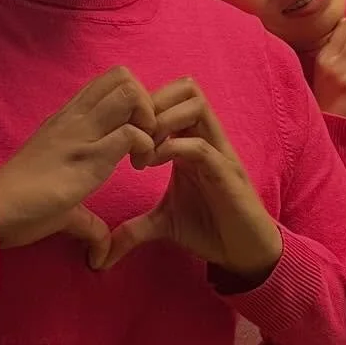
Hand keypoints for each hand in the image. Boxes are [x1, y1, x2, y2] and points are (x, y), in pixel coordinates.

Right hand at [0, 66, 155, 264]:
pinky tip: (140, 169)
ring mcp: (81, 134)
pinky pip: (132, 133)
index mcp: (68, 121)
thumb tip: (100, 252)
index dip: (134, 102)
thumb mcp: (64, 205)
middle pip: (123, 77)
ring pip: (130, 95)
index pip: (107, 83)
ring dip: (149, 121)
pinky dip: (147, 146)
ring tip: (144, 154)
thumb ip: (87, 221)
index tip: (137, 138)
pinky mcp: (88, 156)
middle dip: (148, 104)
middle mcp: (75, 119)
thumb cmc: (20, 207)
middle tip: (147, 140)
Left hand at [101, 79, 282, 279]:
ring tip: (144, 152)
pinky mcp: (227, 173)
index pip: (170, 99)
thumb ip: (133, 229)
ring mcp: (219, 153)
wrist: (243, 253)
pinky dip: (173, 148)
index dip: (142, 107)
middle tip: (132, 136)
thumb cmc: (209, 229)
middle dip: (153, 104)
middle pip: (185, 88)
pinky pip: (201, 145)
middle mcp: (207, 140)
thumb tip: (102, 255)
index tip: (120, 135)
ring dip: (163, 120)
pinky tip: (152, 167)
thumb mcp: (162, 225)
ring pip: (196, 106)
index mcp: (190, 143)